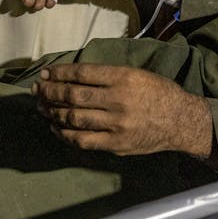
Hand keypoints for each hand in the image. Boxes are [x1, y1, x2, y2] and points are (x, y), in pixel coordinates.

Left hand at [32, 64, 213, 156]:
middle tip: (36, 90)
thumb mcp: (137, 74)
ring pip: (74, 118)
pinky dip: (64, 133)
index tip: (45, 73)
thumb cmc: (158, 93)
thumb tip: (73, 76)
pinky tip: (56, 127)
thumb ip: (108, 75)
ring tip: (42, 107)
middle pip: (73, 96)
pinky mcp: (116, 144)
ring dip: (52, 112)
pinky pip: (82, 140)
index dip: (59, 73)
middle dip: (49, 92)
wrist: (180, 121)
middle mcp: (118, 100)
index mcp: (124, 78)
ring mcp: (116, 124)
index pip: (82, 73)